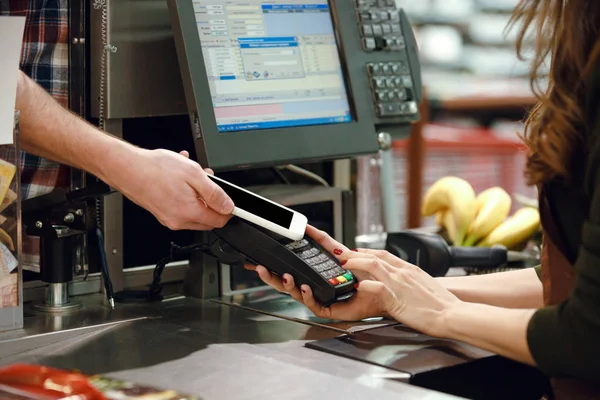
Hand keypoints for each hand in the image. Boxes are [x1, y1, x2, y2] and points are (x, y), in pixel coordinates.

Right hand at [112, 148, 232, 230]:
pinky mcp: (160, 212)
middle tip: (208, 181)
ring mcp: (168, 218)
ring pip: (193, 211)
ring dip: (198, 194)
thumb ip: (214, 193)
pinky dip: (185, 194)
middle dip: (212, 200)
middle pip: (207, 218)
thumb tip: (228, 206)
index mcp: (189, 213)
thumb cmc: (154, 169)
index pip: (219, 221)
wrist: (126, 168)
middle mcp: (178, 221)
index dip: (228, 210)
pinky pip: (180, 207)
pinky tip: (180, 178)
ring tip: (192, 174)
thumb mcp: (193, 174)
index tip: (230, 200)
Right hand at [245, 225, 389, 320]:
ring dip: (287, 284)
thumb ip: (332, 246)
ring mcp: (322, 296)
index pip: (300, 258)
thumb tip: (314, 233)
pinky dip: (307, 295)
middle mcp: (319, 283)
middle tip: (259, 267)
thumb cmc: (372, 277)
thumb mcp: (350, 256)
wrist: (387, 294)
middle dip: (272, 274)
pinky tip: (304, 287)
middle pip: (290, 278)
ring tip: (283, 277)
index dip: (284, 252)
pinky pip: (313, 305)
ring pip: (297, 292)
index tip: (268, 246)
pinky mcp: (329, 309)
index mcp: (322, 269)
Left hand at [343, 248, 460, 336]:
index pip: (383, 254)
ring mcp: (400, 283)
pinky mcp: (398, 298)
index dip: (366, 252)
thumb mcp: (423, 286)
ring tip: (342, 264)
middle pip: (374, 256)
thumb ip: (410, 281)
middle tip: (339, 254)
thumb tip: (402, 283)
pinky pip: (378, 287)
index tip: (354, 252)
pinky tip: (357, 286)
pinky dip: (365, 286)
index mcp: (409, 269)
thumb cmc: (441, 305)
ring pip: (372, 265)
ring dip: (354, 263)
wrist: (454, 314)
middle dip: (354, 254)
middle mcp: (403, 272)